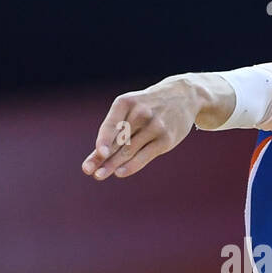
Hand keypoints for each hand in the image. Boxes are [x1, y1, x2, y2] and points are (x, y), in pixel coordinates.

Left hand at [83, 76, 199, 179]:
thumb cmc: (148, 107)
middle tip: (88, 171)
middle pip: (118, 141)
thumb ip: (115, 131)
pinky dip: (131, 166)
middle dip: (103, 158)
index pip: (112, 124)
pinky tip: (119, 172)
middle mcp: (141, 113)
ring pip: (129, 151)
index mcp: (126, 103)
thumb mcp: (131, 109)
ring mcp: (155, 127)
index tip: (100, 153)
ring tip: (99, 175)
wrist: (183, 97)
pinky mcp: (166, 139)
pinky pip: (144, 156)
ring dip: (113, 165)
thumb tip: (96, 158)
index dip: (104, 139)